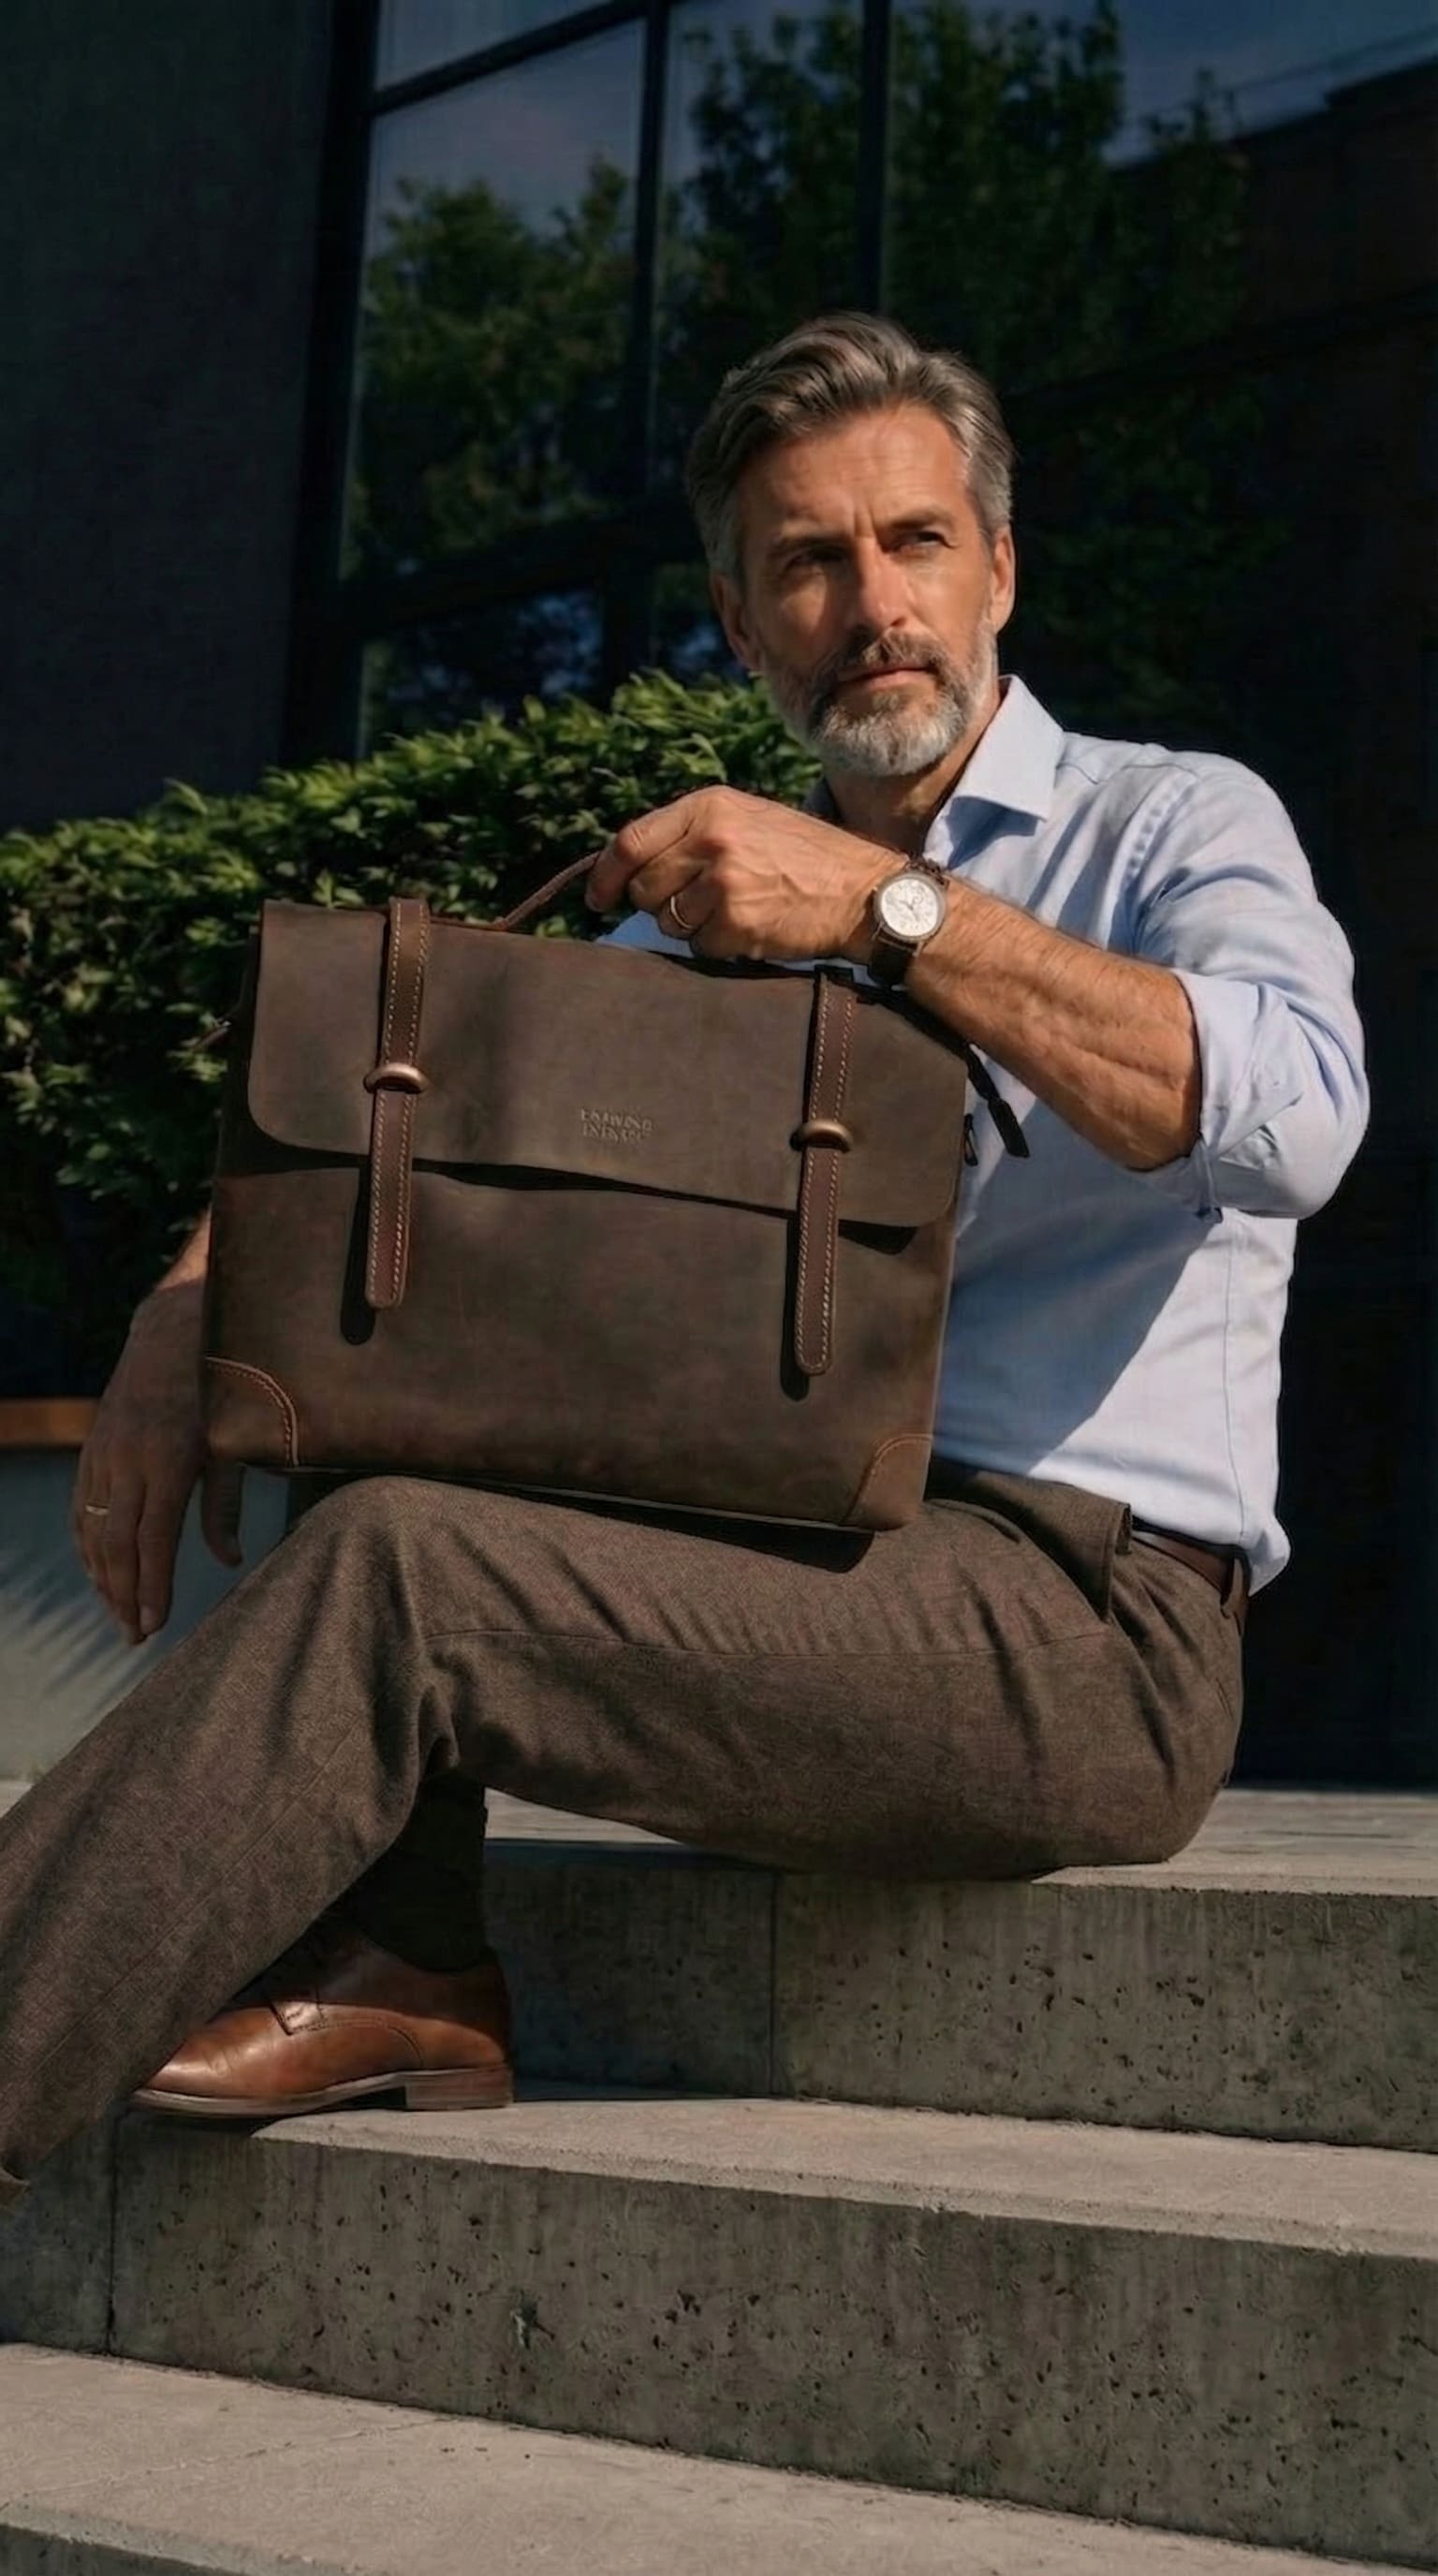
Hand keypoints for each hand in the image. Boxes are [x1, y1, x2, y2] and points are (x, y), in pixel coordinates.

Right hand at [72, 1279, 243, 1645]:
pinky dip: (85, 1545)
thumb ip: (224, 1505)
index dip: (151, 1588)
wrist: (170, 1330)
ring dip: (102, 1578)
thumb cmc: (218, 1390)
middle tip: (134, 1636)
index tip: (154, 1624)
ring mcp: (104, 1454)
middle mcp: (129, 1461)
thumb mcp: (233, 1444)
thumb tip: (229, 1561)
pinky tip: (96, 1572)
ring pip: (92, 1529)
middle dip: (124, 1595)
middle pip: (117, 1545)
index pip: (153, 1542)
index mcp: (168, 1462)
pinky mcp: (93, 1448)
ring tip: (119, 1615)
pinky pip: (80, 1507)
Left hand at [584, 786, 890, 962]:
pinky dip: (718, 946)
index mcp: (708, 806)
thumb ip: (691, 834)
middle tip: (696, 903)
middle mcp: (710, 839)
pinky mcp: (736, 921)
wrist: (861, 889)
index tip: (597, 898)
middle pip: (644, 887)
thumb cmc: (803, 857)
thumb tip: (627, 866)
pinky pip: (699, 946)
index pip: (629, 842)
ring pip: (668, 921)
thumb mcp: (747, 819)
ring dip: (691, 927)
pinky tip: (751, 927)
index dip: (605, 876)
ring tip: (736, 909)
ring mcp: (722, 881)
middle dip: (658, 904)